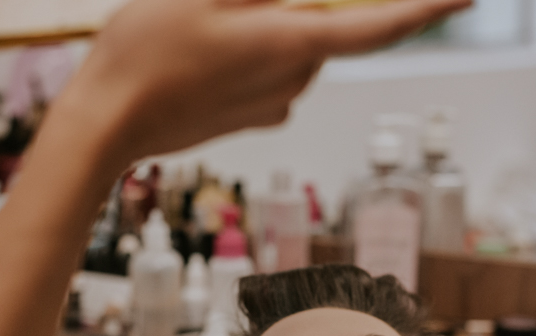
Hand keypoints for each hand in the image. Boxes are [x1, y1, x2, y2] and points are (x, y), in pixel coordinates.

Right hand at [59, 0, 470, 167]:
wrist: (106, 124)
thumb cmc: (144, 51)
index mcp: (291, 44)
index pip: (380, 26)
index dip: (428, 8)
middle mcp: (296, 80)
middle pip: (327, 22)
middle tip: (233, 5)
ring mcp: (276, 103)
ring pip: (298, 40)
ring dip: (271, 17)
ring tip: (206, 17)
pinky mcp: (256, 116)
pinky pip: (275, 66)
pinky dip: (256, 42)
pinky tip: (206, 42)